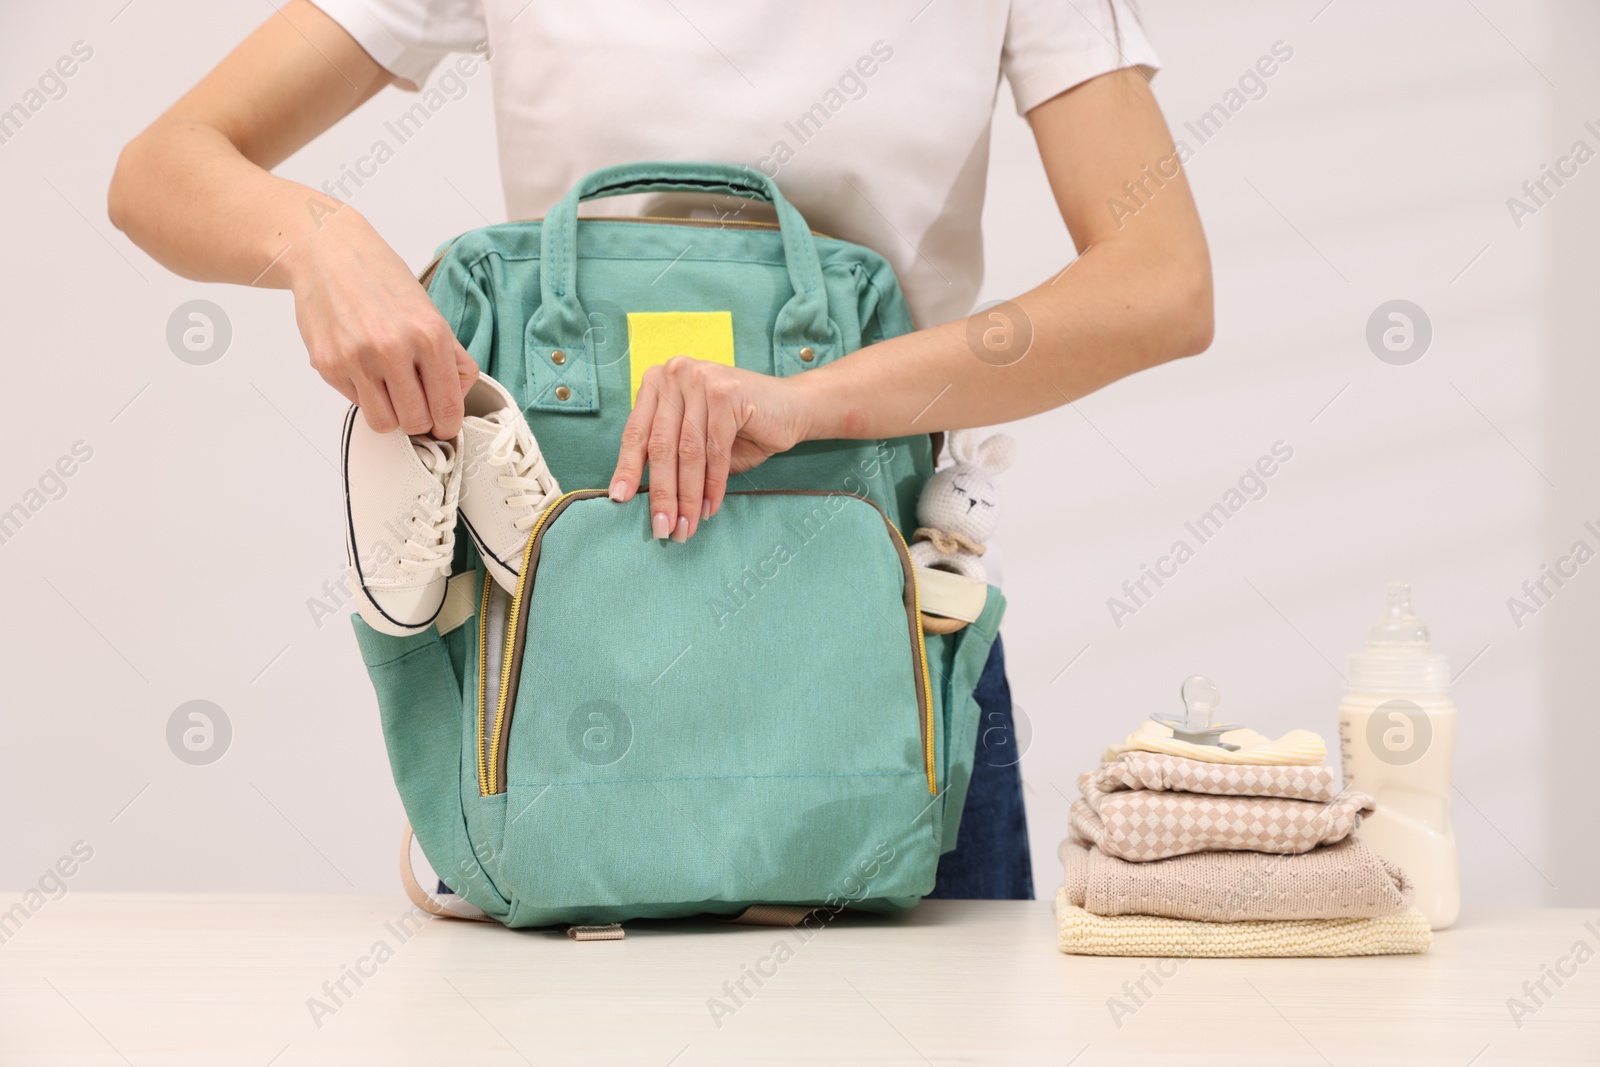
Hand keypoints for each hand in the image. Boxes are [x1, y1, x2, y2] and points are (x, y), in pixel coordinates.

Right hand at [285, 207, 478, 438]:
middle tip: (416, 407)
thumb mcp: (430, 311)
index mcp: (429, 335)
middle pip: (416, 423)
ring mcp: (357, 359)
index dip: (448, 424)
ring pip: (385, 424)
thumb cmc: (382, 280)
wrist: (328, 253)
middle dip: (420, 421)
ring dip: (391, 416)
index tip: (445, 426)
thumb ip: (452, 356)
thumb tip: (459, 395)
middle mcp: (394, 348)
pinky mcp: (328, 365)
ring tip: (391, 393)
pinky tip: (364, 368)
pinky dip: (364, 395)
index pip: (447, 406)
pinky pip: (356, 404)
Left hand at [608, 356, 812, 541]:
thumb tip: (642, 501)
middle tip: (664, 529)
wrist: (792, 409)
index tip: (619, 501)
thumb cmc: (741, 429)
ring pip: (688, 452)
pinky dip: (713, 485)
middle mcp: (675, 374)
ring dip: (688, 497)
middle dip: (662, 494)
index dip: (628, 469)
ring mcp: (701, 380)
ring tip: (687, 526)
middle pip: (661, 446)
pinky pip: (714, 450)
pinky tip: (711, 508)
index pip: (636, 433)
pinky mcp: (727, 393)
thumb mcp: (696, 441)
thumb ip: (671, 458)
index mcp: (658, 382)